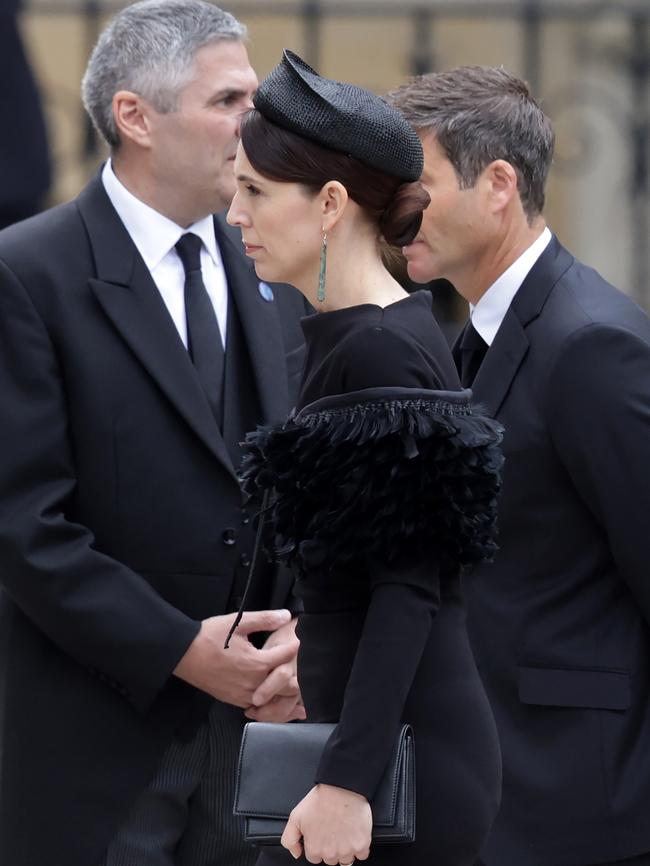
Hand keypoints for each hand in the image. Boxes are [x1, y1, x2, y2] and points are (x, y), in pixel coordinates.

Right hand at [173, 609, 296, 705]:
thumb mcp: (238, 622)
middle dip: (291, 670)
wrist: (183, 654)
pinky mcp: (233, 701)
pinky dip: (265, 697)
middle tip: (294, 660)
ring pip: (272, 697)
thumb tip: (286, 616)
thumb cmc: (210, 636)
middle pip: (284, 682)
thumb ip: (265, 619)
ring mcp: (243, 695)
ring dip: (279, 686)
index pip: (286, 656)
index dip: (294, 646)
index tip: (297, 639)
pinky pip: (256, 704)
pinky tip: (265, 686)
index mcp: (257, 663)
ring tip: (283, 675)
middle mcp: (253, 683)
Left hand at [281, 783, 371, 864]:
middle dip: (331, 848)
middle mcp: (330, 854)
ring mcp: (347, 851)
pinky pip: (362, 854)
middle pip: (331, 860)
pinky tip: (354, 833)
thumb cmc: (320, 799)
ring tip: (344, 831)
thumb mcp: (295, 816)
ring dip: (345, 849)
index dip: (318, 845)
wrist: (341, 787)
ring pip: (346, 860)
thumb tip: (296, 853)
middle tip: (332, 830)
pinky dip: (360, 847)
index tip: (321, 834)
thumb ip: (289, 839)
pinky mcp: (361, 845)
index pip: (315, 858)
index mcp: (314, 849)